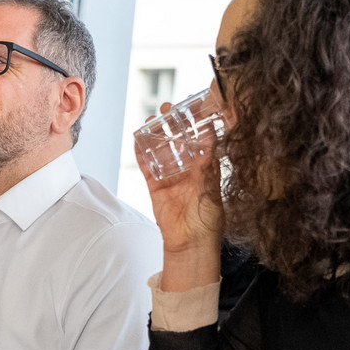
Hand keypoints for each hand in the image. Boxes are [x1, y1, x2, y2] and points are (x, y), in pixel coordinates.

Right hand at [140, 99, 222, 290]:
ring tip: (153, 117)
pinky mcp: (155, 186)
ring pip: (160, 150)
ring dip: (156, 133)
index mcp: (205, 168)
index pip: (200, 140)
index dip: (196, 123)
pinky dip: (141, 151)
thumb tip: (210, 135)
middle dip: (173, 123)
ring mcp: (170, 177)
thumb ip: (207, 161)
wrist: (191, 243)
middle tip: (169, 107)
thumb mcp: (211, 185)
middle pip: (178, 141)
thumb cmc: (208, 219)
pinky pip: (146, 165)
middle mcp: (188, 170)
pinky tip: (137, 137)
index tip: (194, 106)